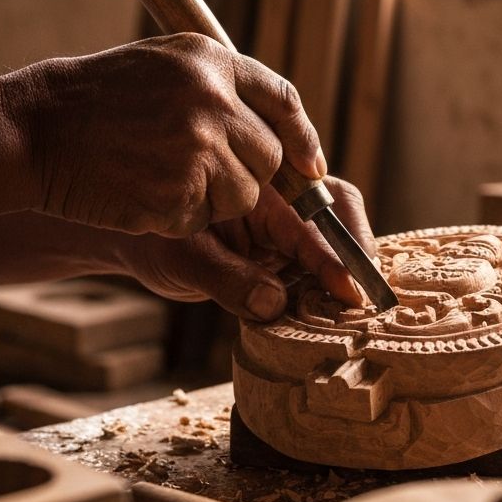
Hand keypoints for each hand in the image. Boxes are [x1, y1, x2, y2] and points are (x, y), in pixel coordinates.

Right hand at [0, 33, 325, 236]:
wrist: (33, 129)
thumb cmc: (96, 99)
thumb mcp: (162, 65)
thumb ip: (221, 88)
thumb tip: (281, 133)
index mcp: (210, 61)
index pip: (283, 101)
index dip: (303, 138)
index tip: (311, 167)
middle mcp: (212, 101)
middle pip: (269, 157)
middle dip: (247, 172)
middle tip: (198, 168)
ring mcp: (196, 149)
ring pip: (243, 195)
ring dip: (213, 198)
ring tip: (161, 175)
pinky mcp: (177, 194)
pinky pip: (204, 219)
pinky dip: (181, 217)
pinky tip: (143, 192)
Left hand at [117, 177, 376, 319]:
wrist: (137, 245)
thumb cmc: (154, 241)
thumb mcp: (183, 260)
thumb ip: (226, 279)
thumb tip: (274, 305)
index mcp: (257, 190)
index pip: (309, 220)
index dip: (334, 257)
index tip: (348, 289)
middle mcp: (279, 203)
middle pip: (339, 215)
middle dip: (356, 253)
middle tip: (364, 298)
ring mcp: (284, 228)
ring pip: (334, 241)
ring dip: (345, 273)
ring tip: (351, 310)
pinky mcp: (283, 253)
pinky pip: (316, 265)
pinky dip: (326, 288)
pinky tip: (329, 312)